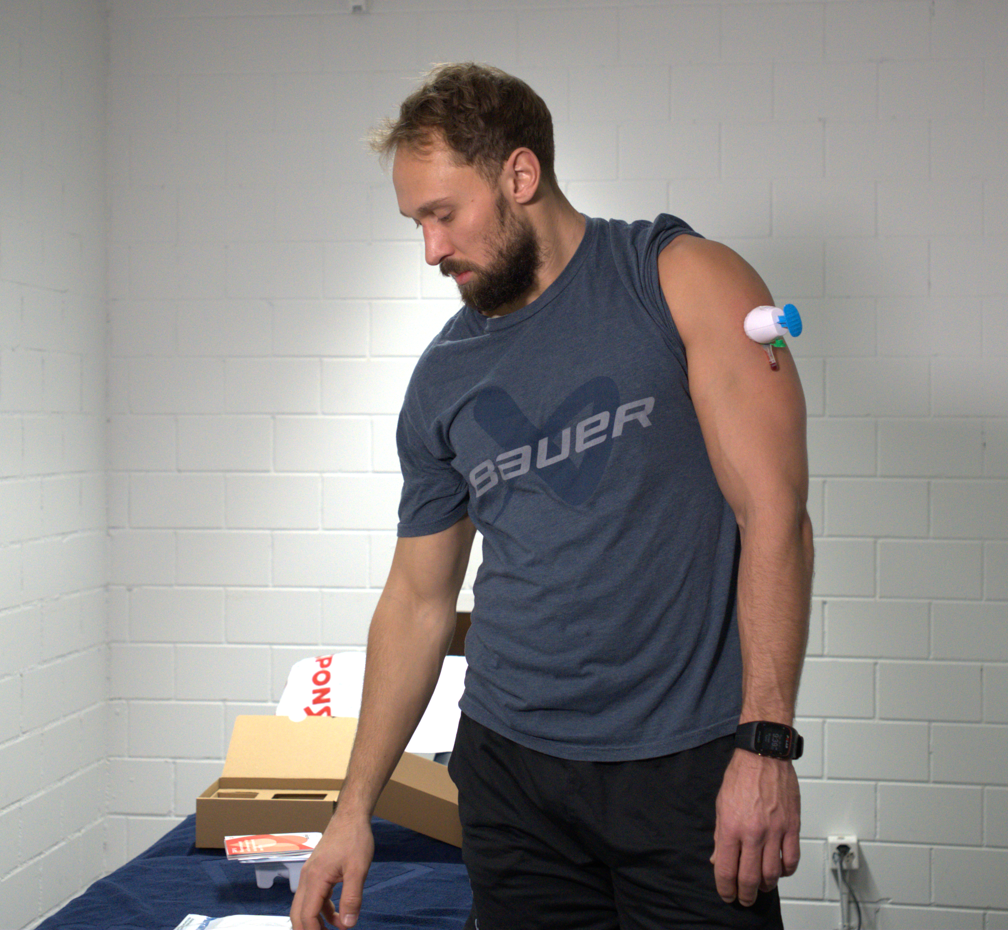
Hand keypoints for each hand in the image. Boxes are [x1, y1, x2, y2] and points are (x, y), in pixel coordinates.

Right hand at [290, 810, 374, 928]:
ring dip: (316, 921)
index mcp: (315, 879)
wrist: (351, 816)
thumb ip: (352, 898)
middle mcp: (307, 878)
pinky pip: (313, 897)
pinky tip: (335, 916)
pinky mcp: (316, 871)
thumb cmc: (354, 838)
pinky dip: (321, 909)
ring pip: (305, 906)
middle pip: (298, 914)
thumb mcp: (358, 870)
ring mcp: (310, 874)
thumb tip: (347, 924)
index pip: (307, 915)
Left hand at [710, 749, 799, 906]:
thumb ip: (721, 836)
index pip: (726, 869)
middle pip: (749, 877)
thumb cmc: (741, 776)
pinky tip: (780, 871)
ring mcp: (775, 831)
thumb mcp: (721, 805)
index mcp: (731, 826)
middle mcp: (753, 832)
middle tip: (744, 898)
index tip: (727, 894)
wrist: (763, 756)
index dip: (725, 887)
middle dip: (745, 894)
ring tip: (760, 886)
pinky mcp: (792, 827)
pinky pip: (791, 859)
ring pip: (772, 873)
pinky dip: (786, 871)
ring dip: (765, 886)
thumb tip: (718, 859)